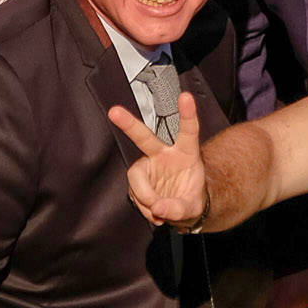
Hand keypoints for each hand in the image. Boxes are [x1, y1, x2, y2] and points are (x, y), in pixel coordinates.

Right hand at [111, 91, 208, 228]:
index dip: (188, 113)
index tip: (186, 96)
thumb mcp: (193, 207)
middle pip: (145, 137)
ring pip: (136, 177)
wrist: (182, 209)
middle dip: (129, 124)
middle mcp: (164, 154)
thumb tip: (158, 207)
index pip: (188, 131)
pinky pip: (134, 193)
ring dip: (145, 197)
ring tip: (158, 210)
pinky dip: (143, 206)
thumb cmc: (191, 199)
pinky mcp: (139, 179)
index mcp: (185, 153)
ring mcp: (149, 166)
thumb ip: (178, 208)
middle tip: (114, 112)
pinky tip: (154, 211)